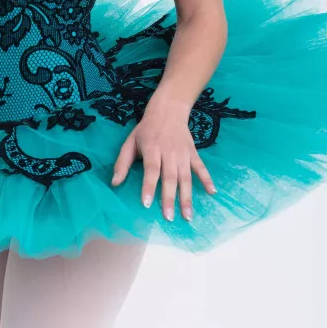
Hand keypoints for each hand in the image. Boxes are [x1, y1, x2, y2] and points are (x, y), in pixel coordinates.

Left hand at [110, 92, 216, 219]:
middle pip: (170, 178)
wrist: (169, 110)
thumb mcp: (130, 142)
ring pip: (186, 177)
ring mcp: (183, 154)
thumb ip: (123, 163)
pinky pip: (201, 168)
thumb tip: (114, 183)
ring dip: (187, 197)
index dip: (149, 187)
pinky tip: (212, 192)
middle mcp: (169, 153)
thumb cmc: (146, 130)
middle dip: (169, 198)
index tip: (147, 204)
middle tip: (168, 217)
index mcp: (152, 149)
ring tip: (188, 216)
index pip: (152, 170)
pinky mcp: (193, 153)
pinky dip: (207, 179)